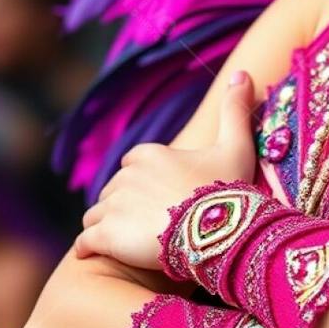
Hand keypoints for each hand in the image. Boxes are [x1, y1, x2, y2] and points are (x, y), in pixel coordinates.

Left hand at [74, 71, 258, 266]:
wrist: (221, 232)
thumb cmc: (229, 190)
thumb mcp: (237, 147)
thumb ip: (235, 110)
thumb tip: (243, 73)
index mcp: (149, 154)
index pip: (132, 164)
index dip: (143, 182)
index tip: (159, 198)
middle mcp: (126, 175)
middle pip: (114, 191)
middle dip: (124, 206)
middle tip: (147, 226)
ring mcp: (113, 205)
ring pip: (97, 214)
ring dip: (106, 226)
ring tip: (126, 243)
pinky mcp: (106, 235)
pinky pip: (85, 241)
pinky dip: (89, 248)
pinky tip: (99, 254)